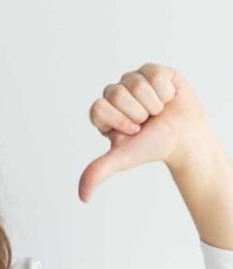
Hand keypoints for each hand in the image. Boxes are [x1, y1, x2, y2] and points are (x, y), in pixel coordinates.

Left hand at [79, 63, 215, 201]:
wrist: (185, 139)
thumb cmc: (152, 147)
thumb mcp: (122, 159)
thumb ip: (98, 172)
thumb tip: (83, 197)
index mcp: (102, 113)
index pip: (98, 108)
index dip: (118, 120)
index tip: (132, 132)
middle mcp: (114, 95)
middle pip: (115, 93)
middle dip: (136, 112)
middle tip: (146, 122)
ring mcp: (132, 81)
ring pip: (135, 83)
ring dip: (152, 103)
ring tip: (157, 112)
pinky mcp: (152, 71)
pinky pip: (154, 74)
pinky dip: (165, 91)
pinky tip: (167, 99)